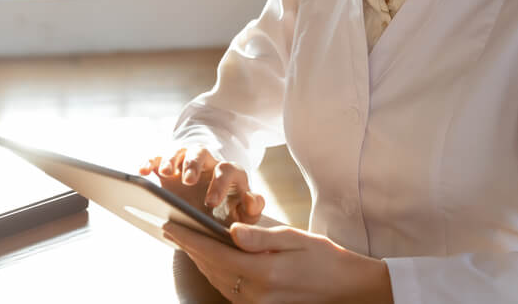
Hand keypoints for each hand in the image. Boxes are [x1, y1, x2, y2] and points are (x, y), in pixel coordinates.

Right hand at [140, 146, 264, 224]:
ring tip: (165, 173)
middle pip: (202, 154)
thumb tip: (253, 200)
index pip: (227, 171)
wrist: (211, 208)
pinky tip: (143, 172)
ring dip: (173, 159)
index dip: (220, 184)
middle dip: (194, 165)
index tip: (211, 203)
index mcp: (228, 174)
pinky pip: (159, 158)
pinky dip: (151, 162)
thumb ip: (252, 209)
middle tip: (188, 181)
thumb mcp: (244, 214)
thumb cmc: (229, 212)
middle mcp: (207, 164)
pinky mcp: (168, 167)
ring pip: (181, 152)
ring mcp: (187, 163)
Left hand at [162, 221, 393, 303]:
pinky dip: (214, 272)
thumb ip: (261, 237)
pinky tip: (210, 261)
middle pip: (211, 268)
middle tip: (171, 230)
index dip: (190, 239)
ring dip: (199, 261)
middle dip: (189, 248)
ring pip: (216, 280)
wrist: (345, 287)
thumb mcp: (296, 239)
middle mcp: (255, 293)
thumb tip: (231, 230)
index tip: (172, 225)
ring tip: (186, 242)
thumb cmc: (325, 258)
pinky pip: (228, 289)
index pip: (215, 253)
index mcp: (263, 272)